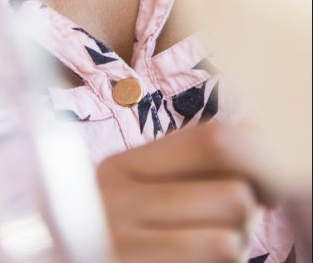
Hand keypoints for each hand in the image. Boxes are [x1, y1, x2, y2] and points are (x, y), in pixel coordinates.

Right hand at [96, 121, 274, 262]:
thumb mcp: (140, 195)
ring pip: (230, 240)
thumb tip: (258, 128)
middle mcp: (114, 202)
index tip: (264, 188)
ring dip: (232, 251)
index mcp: (119, 169)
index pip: (213, 141)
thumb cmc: (125, 245)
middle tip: (221, 231)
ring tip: (204, 254)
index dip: (258, 161)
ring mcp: (118, 246)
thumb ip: (191, 163)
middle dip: (243, 218)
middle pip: (233, 193)